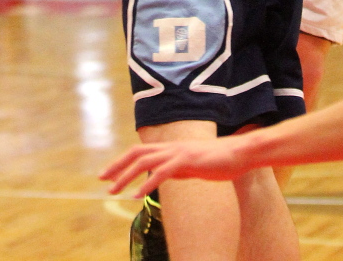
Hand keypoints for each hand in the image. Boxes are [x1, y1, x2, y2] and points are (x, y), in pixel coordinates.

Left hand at [99, 137, 248, 197]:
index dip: (122, 161)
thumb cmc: (219, 160)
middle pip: (137, 152)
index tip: (109, 174)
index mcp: (172, 147)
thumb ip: (176, 168)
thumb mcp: (192, 165)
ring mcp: (179, 153)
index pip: (140, 150)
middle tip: (102, 180)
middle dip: (117, 166)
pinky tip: (138, 195)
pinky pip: (162, 173)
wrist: (239, 154)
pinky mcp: (187, 161)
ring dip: (126, 176)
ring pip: (145, 161)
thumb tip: (162, 176)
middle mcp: (172, 146)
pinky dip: (147, 184)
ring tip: (113, 190)